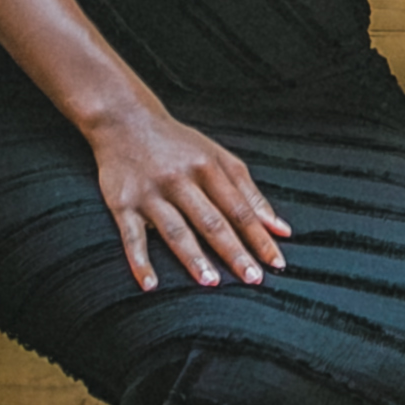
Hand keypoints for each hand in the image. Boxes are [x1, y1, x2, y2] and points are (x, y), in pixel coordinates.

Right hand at [87, 97, 291, 289]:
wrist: (125, 119)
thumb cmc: (178, 145)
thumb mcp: (217, 157)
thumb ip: (249, 193)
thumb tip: (281, 229)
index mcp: (209, 168)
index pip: (240, 209)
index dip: (260, 237)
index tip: (276, 263)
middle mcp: (181, 180)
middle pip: (212, 221)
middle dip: (234, 251)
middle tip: (253, 279)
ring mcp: (151, 193)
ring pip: (176, 229)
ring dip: (193, 257)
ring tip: (211, 282)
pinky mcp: (123, 204)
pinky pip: (132, 237)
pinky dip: (140, 261)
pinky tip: (150, 285)